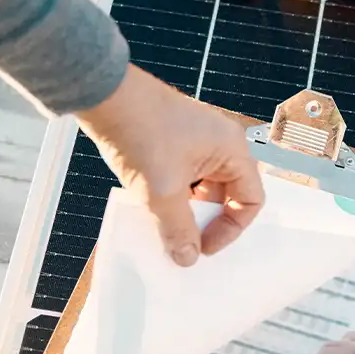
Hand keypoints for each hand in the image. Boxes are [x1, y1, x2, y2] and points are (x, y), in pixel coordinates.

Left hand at [77, 65, 263, 265]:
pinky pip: (181, 177)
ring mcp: (195, 140)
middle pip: (226, 195)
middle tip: (184, 241)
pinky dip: (170, 195)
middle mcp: (219, 143)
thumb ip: (178, 229)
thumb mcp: (162, 191)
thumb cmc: (141, 131)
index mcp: (231, 149)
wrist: (104, 96)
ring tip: (163, 225)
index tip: (204, 246)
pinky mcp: (172, 141)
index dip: (231, 228)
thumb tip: (187, 256)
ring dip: (185, 210)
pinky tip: (150, 206)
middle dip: (206, 221)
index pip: (250, 199)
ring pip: (201, 188)